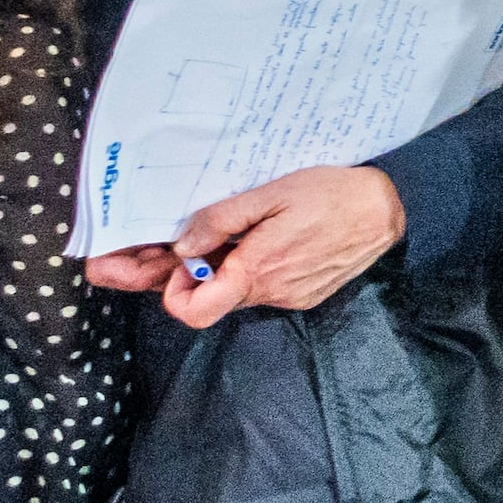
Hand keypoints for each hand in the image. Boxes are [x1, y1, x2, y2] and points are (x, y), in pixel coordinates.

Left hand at [86, 163, 405, 325]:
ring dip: (199, 271)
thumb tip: (181, 245)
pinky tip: (231, 245)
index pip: (193, 310)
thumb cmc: (331, 194)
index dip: (165, 292)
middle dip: (158, 277)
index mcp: (256, 270)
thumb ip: (222, 221)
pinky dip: (233, 269)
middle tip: (114, 259)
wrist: (388, 209)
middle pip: (201, 298)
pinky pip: (253, 286)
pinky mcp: (300, 291)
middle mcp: (268, 292)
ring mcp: (286, 295)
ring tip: (174, 243)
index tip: (158, 263)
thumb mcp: (271, 193)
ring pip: (227, 291)